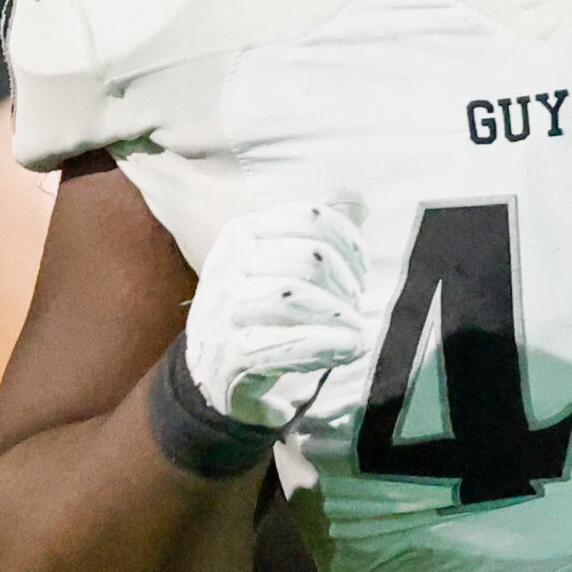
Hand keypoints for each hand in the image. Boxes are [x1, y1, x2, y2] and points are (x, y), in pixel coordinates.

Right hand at [183, 202, 370, 431]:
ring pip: (292, 295)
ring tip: (357, 331)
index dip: (348, 241)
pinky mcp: (229, 354)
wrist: (208, 371)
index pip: (309, 217)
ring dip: (337, 313)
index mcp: (243, 231)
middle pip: (308, 257)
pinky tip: (348, 348)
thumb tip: (358, 200)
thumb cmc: (255, 311)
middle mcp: (229, 263)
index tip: (362, 271)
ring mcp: (225, 308)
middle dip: (345, 283)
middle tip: (357, 306)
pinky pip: (282, 342)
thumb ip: (317, 234)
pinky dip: (324, 344)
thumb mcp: (278, 265)